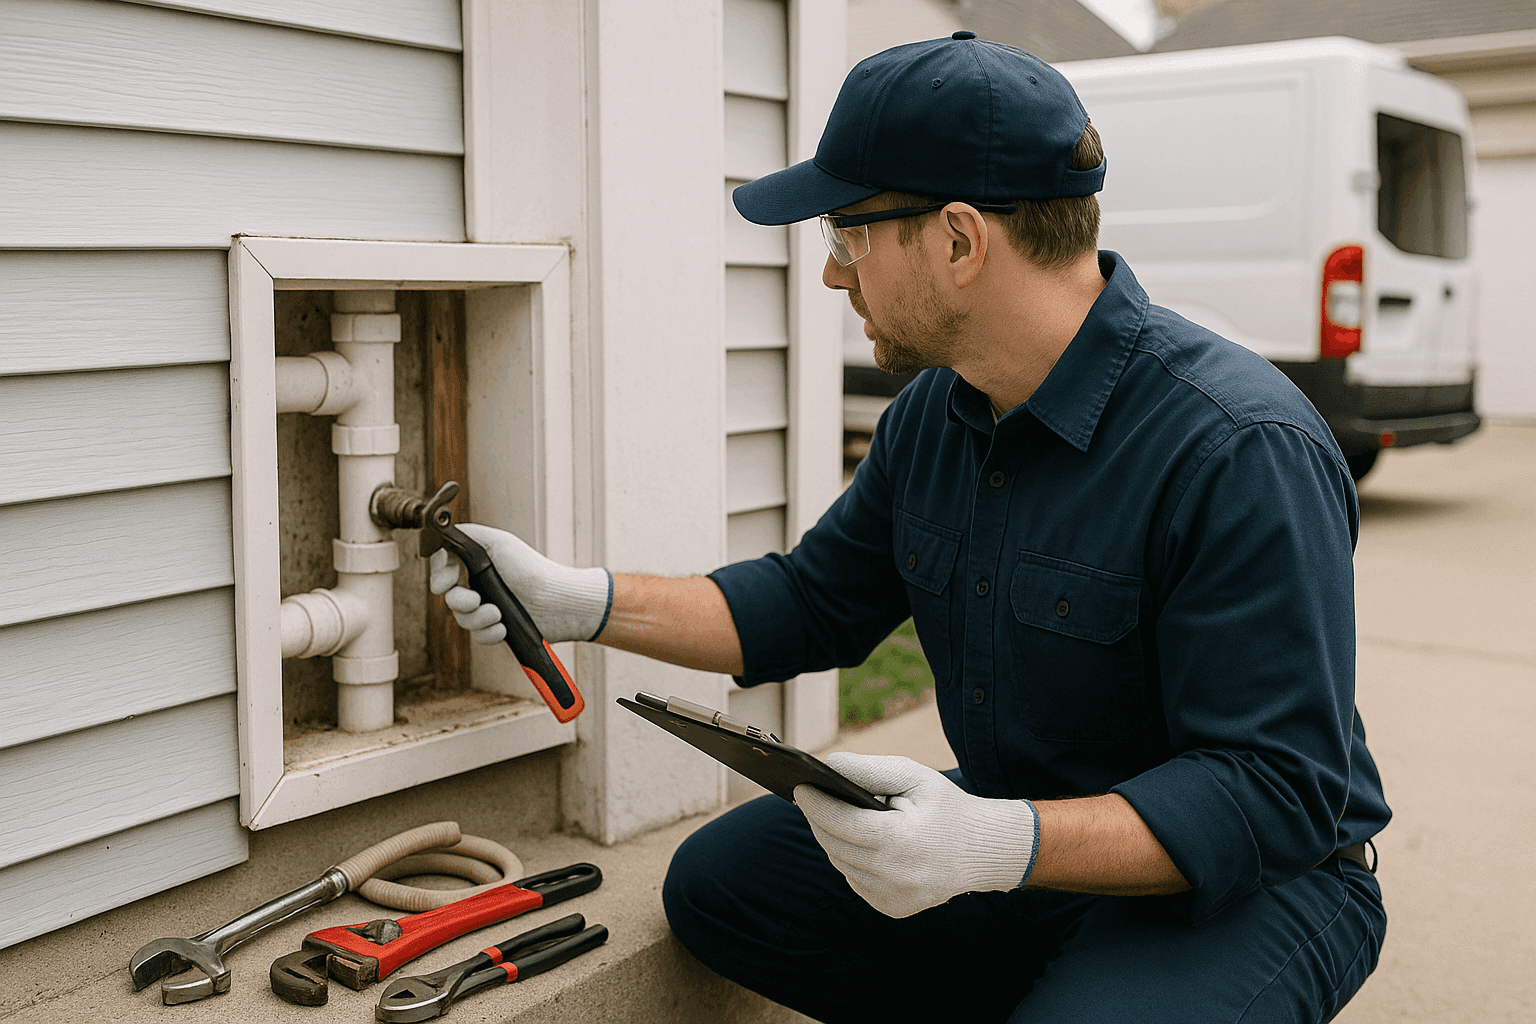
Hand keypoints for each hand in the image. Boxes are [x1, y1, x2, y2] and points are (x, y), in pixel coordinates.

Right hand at [428, 523, 612, 644]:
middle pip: (450, 596)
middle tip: (474, 600)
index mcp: (477, 563)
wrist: (557, 602)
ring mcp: (488, 607)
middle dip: (459, 600)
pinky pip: (479, 636)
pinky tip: (502, 628)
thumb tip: (443, 537)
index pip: (444, 568)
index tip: (444, 583)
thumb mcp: (499, 542)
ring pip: (463, 618)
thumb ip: (467, 535)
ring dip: (477, 618)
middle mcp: (480, 584)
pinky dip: (488, 633)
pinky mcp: (497, 628)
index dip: (439, 576)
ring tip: (497, 614)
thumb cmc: (531, 569)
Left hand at [794, 753, 1038, 918]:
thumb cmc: (945, 806)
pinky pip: (857, 881)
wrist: (983, 850)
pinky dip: (852, 860)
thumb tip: (827, 766)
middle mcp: (893, 876)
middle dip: (819, 820)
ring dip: (833, 840)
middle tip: (809, 799)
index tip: (799, 788)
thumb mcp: (913, 776)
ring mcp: (892, 898)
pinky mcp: (892, 910)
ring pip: (842, 864)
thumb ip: (869, 769)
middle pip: (834, 845)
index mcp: (899, 841)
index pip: (840, 822)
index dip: (815, 804)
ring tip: (831, 817)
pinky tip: (858, 843)